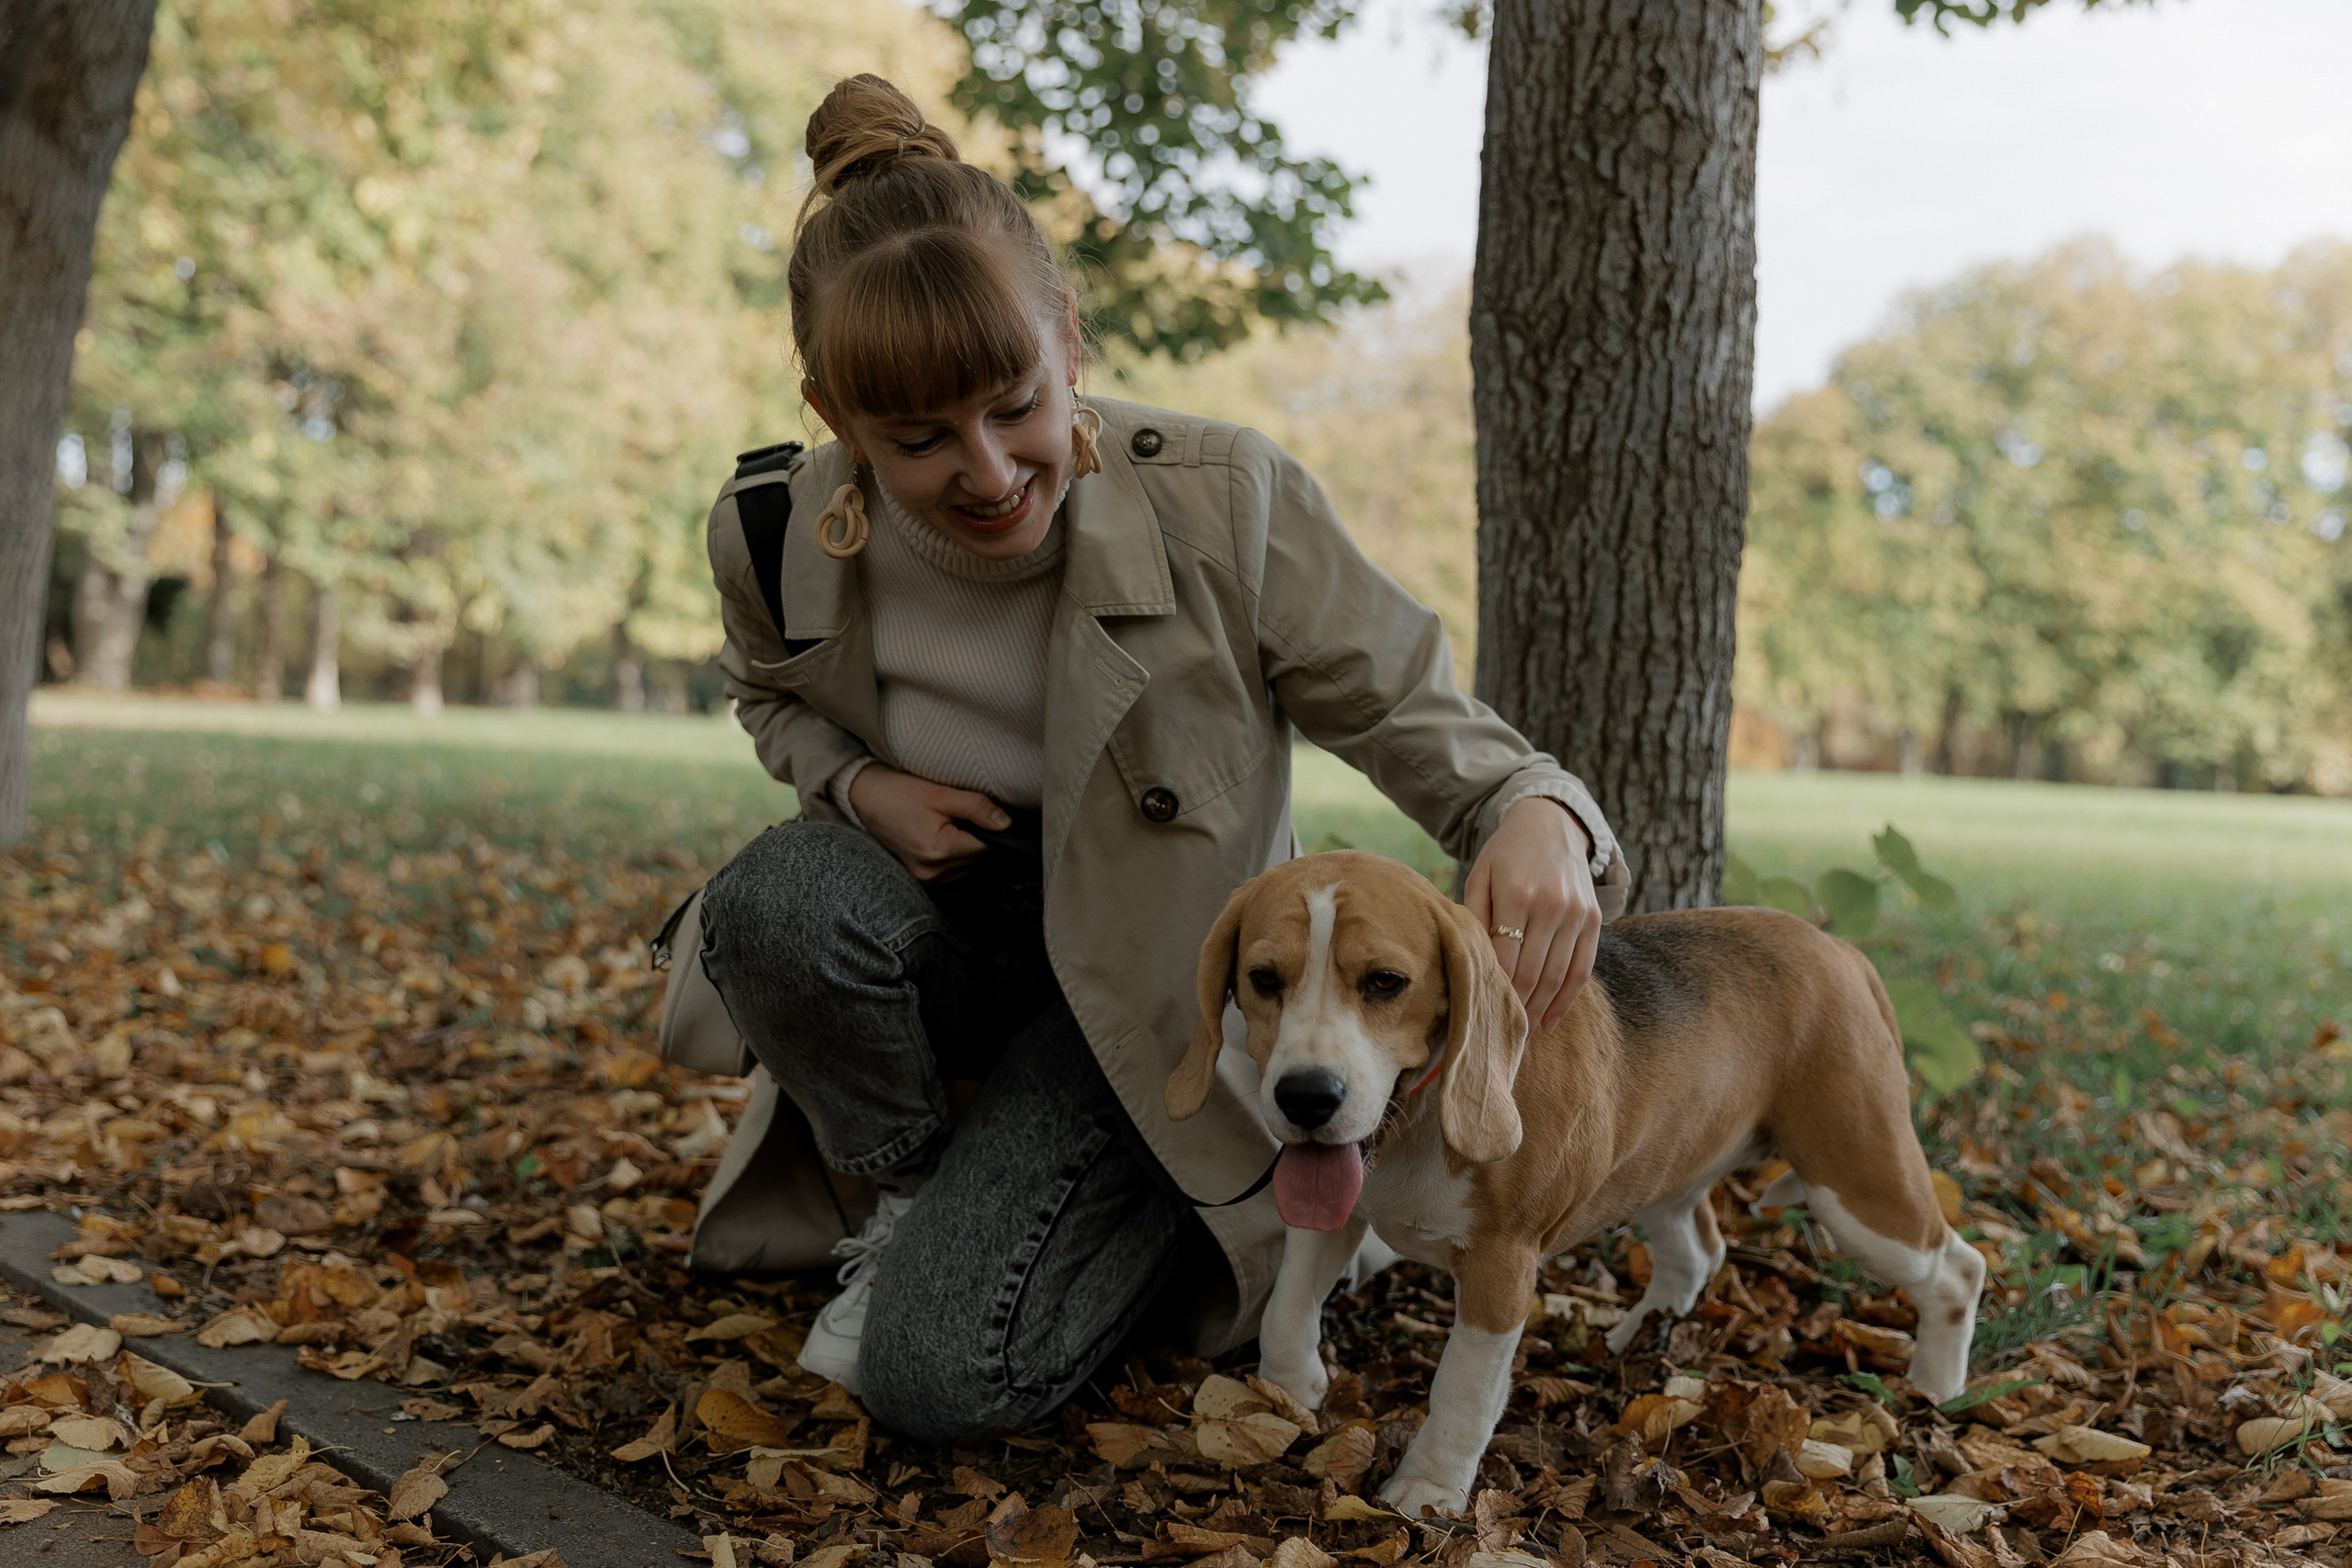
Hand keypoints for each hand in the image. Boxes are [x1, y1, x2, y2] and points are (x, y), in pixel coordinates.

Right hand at [846, 763, 1005, 882]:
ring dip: (966, 848)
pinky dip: (953, 855)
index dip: (990, 828)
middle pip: (977, 859)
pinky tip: (941, 836)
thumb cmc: (899, 791)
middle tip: (959, 813)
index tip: (980, 812)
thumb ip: (976, 808)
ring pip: (967, 866)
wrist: (865, 797)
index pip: (986, 847)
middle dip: (977, 837)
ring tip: (948, 824)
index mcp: (938, 851)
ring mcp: (925, 879)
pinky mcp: (920, 878)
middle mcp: (932, 872)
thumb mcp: (939, 793)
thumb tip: (1006, 823)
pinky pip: (952, 870)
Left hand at [1463, 796, 1601, 1030]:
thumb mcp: (1480, 877)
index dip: (1493, 990)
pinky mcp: (1594, 919)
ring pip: (1558, 976)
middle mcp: (1551, 904)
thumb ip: (1475, 919)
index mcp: (1517, 894)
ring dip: (1540, 1010)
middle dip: (1516, 1009)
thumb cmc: (1505, 855)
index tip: (1480, 1014)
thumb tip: (1470, 967)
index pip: (1504, 958)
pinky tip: (1550, 1019)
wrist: (1550, 824)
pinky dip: (1567, 999)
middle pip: (1532, 973)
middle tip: (1499, 1034)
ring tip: (1523, 1034)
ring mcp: (1578, 913)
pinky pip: (1583, 968)